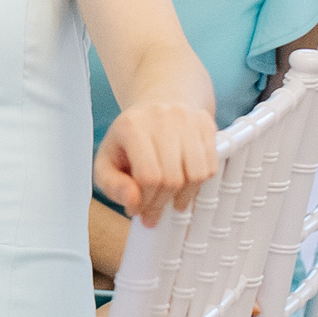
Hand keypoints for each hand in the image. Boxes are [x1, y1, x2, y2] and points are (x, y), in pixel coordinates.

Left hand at [94, 100, 217, 225]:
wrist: (156, 105)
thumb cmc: (129, 139)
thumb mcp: (107, 162)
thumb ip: (112, 185)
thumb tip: (133, 201)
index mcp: (132, 126)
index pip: (148, 176)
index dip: (145, 200)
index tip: (139, 210)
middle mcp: (162, 118)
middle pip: (172, 178)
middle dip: (162, 202)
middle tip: (154, 212)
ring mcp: (187, 119)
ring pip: (196, 175)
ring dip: (184, 195)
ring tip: (171, 200)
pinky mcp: (206, 124)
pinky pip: (210, 167)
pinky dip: (198, 183)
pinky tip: (184, 184)